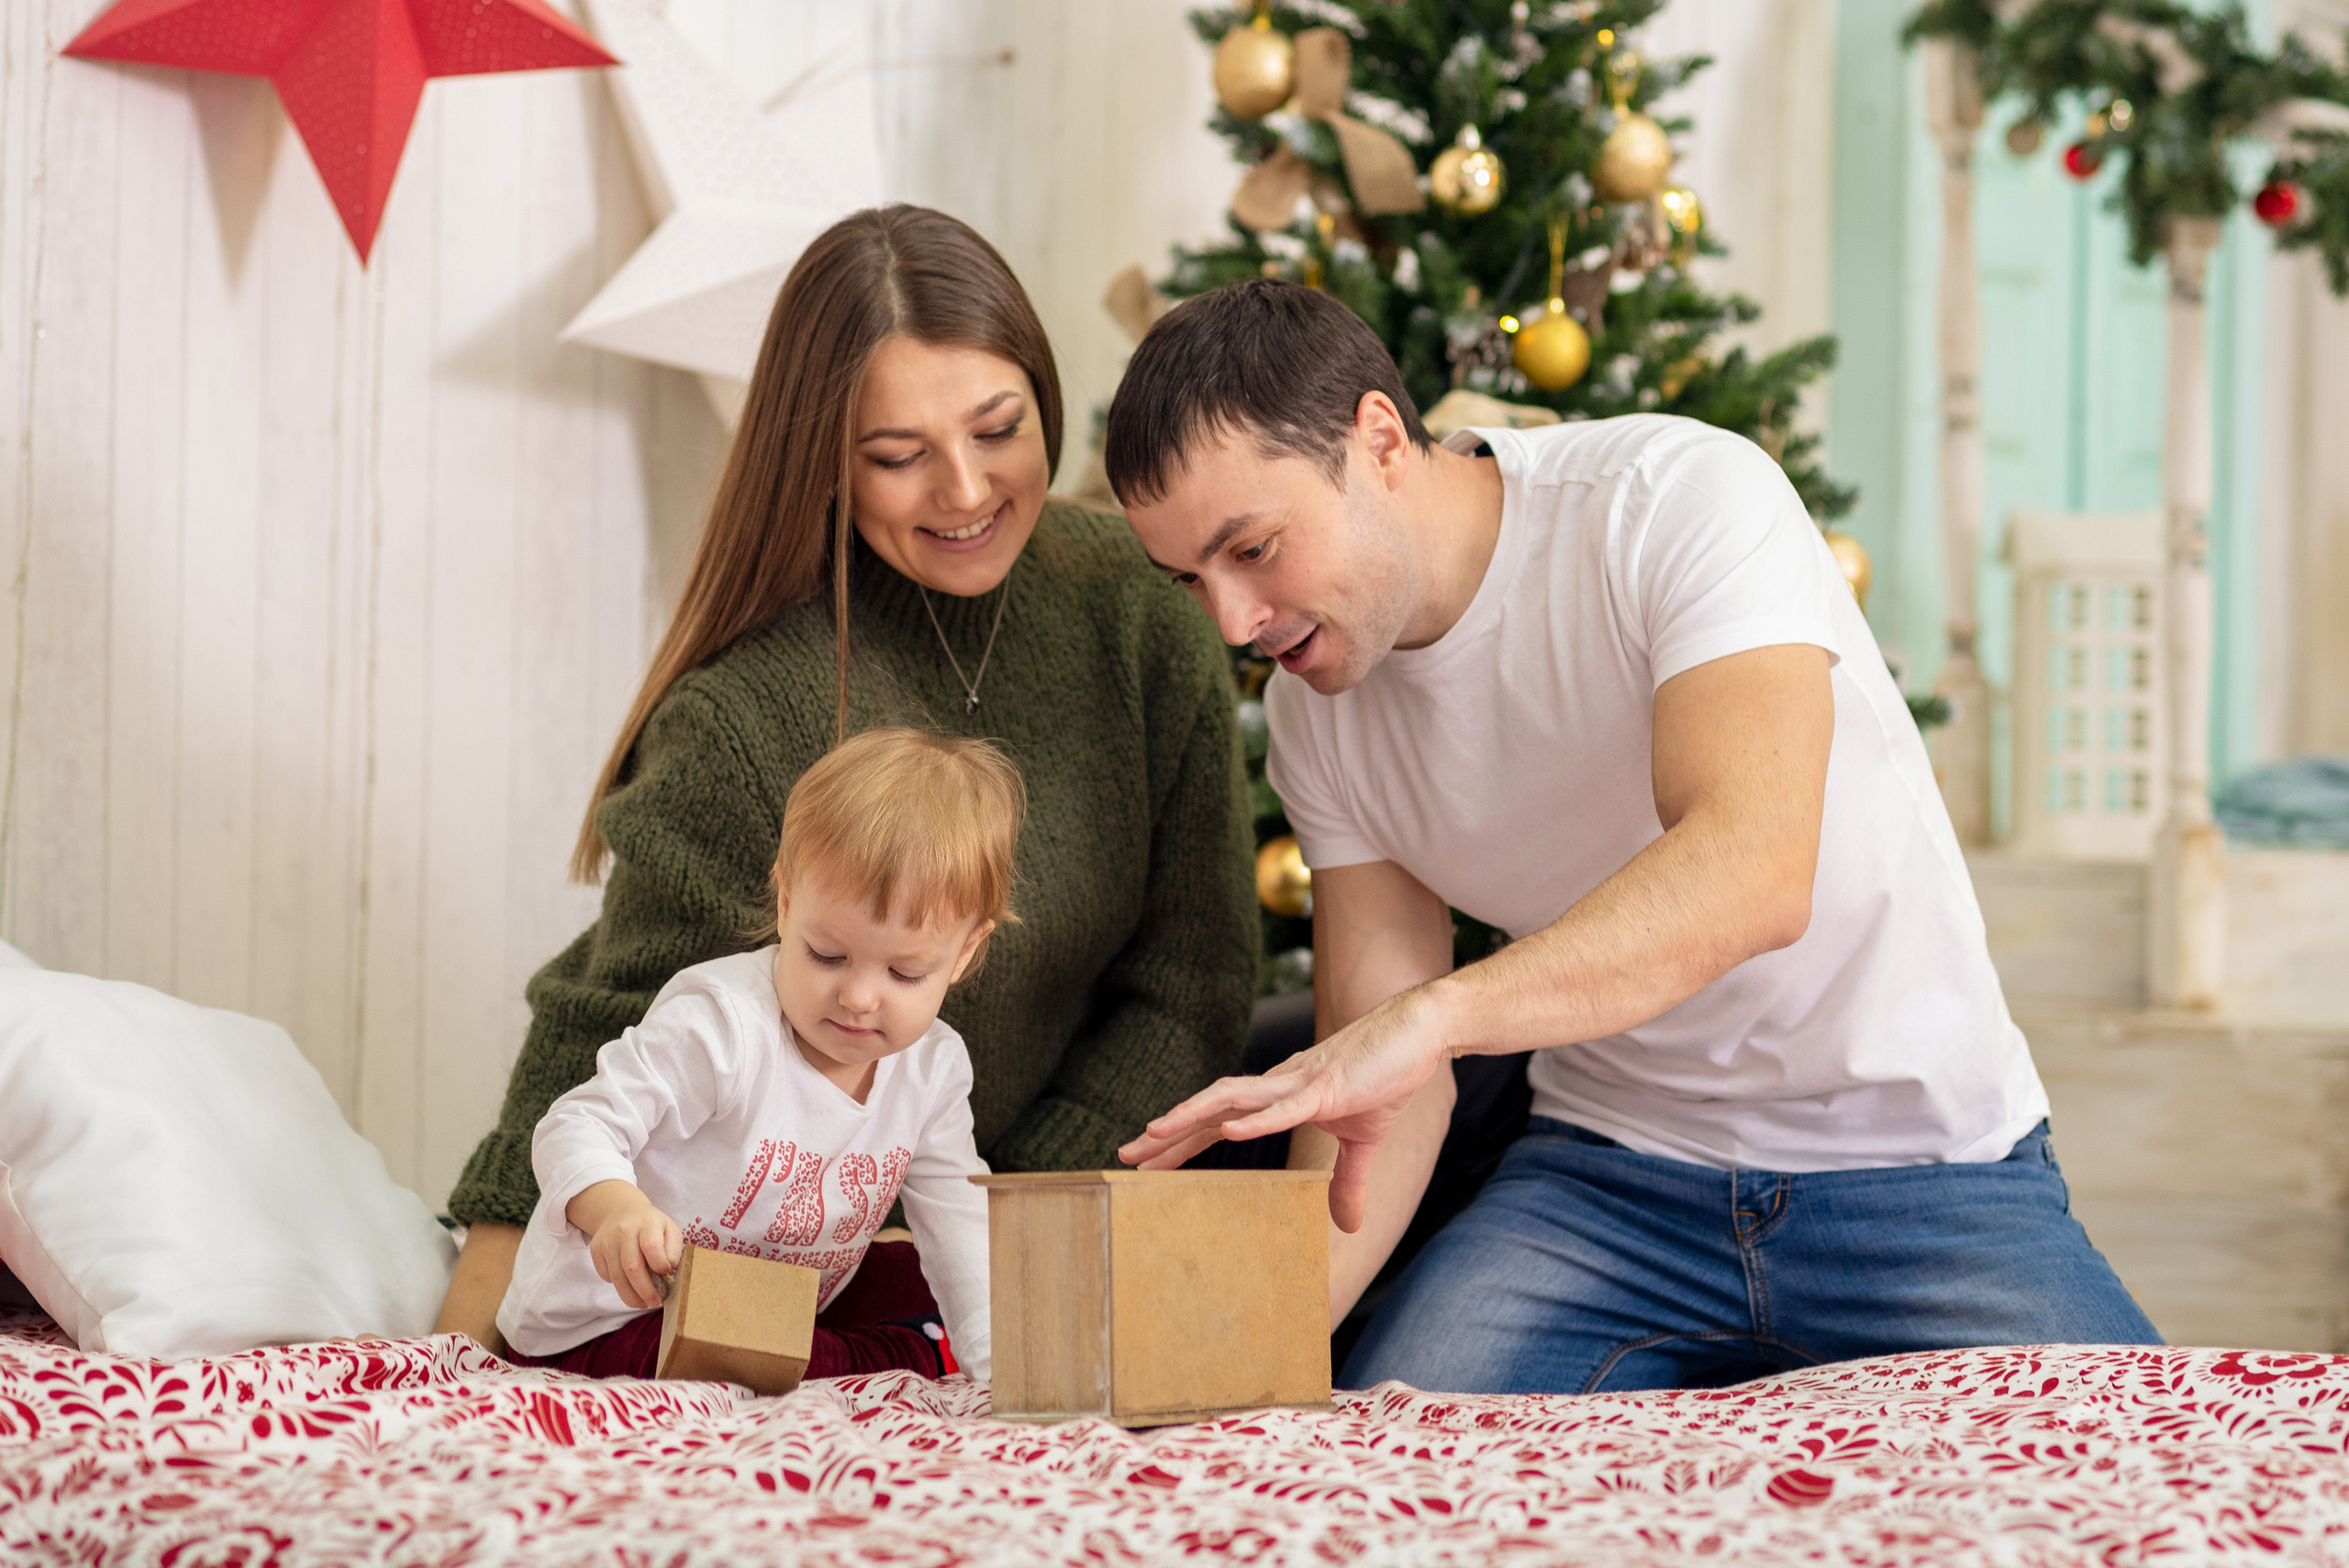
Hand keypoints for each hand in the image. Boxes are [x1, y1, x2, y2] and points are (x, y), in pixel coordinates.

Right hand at [568, 1180, 681, 1310]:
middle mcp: (624, 1230)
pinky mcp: (595, 1250)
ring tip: (643, 1303)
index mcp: (647, 1223)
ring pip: (617, 1276)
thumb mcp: (669, 1229)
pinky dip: (618, 1286)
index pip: (651, 1247)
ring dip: (631, 1296)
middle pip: (632, 1267)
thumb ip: (673, 1249)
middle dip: (645, 1290)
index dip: (659, 1265)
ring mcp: (607, 1241)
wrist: (620, 1211)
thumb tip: (669, 1269)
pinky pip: (606, 1275)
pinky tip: (629, 1286)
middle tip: (654, 1302)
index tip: (666, 1275)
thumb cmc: (651, 1225)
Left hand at [1118, 983, 1453, 1232]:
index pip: (1217, 1119)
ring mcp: (1299, 1083)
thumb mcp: (1363, 1141)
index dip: (1179, 1139)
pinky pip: (1286, 1106)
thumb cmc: (1385, 1077)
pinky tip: (1229, 1133)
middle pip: (1209, 1109)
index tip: (1143, 1159)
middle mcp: (1277, 1085)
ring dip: (1191, 1116)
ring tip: (1154, 1133)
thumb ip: (1347, 1182)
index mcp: (1278, 1096)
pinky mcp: (1328, 1087)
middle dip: (1166, 1133)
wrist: (1418, 1035)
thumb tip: (1348, 1227)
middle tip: (1124, 1156)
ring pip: (1232, 1098)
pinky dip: (1257, 1120)